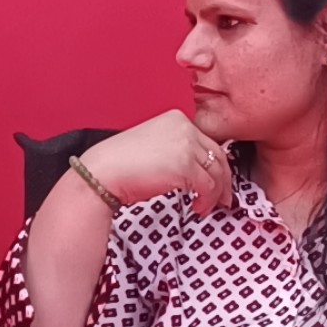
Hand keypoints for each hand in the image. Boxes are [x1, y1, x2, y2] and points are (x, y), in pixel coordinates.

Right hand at [77, 110, 229, 216]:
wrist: (102, 173)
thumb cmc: (122, 163)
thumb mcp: (156, 146)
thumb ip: (178, 149)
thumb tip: (199, 170)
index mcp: (177, 118)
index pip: (208, 142)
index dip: (216, 164)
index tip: (219, 180)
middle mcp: (184, 127)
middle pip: (218, 155)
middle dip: (224, 180)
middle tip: (224, 198)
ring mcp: (185, 145)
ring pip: (216, 173)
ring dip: (215, 194)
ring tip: (207, 207)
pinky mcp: (184, 166)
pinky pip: (207, 187)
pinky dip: (206, 200)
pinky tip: (197, 207)